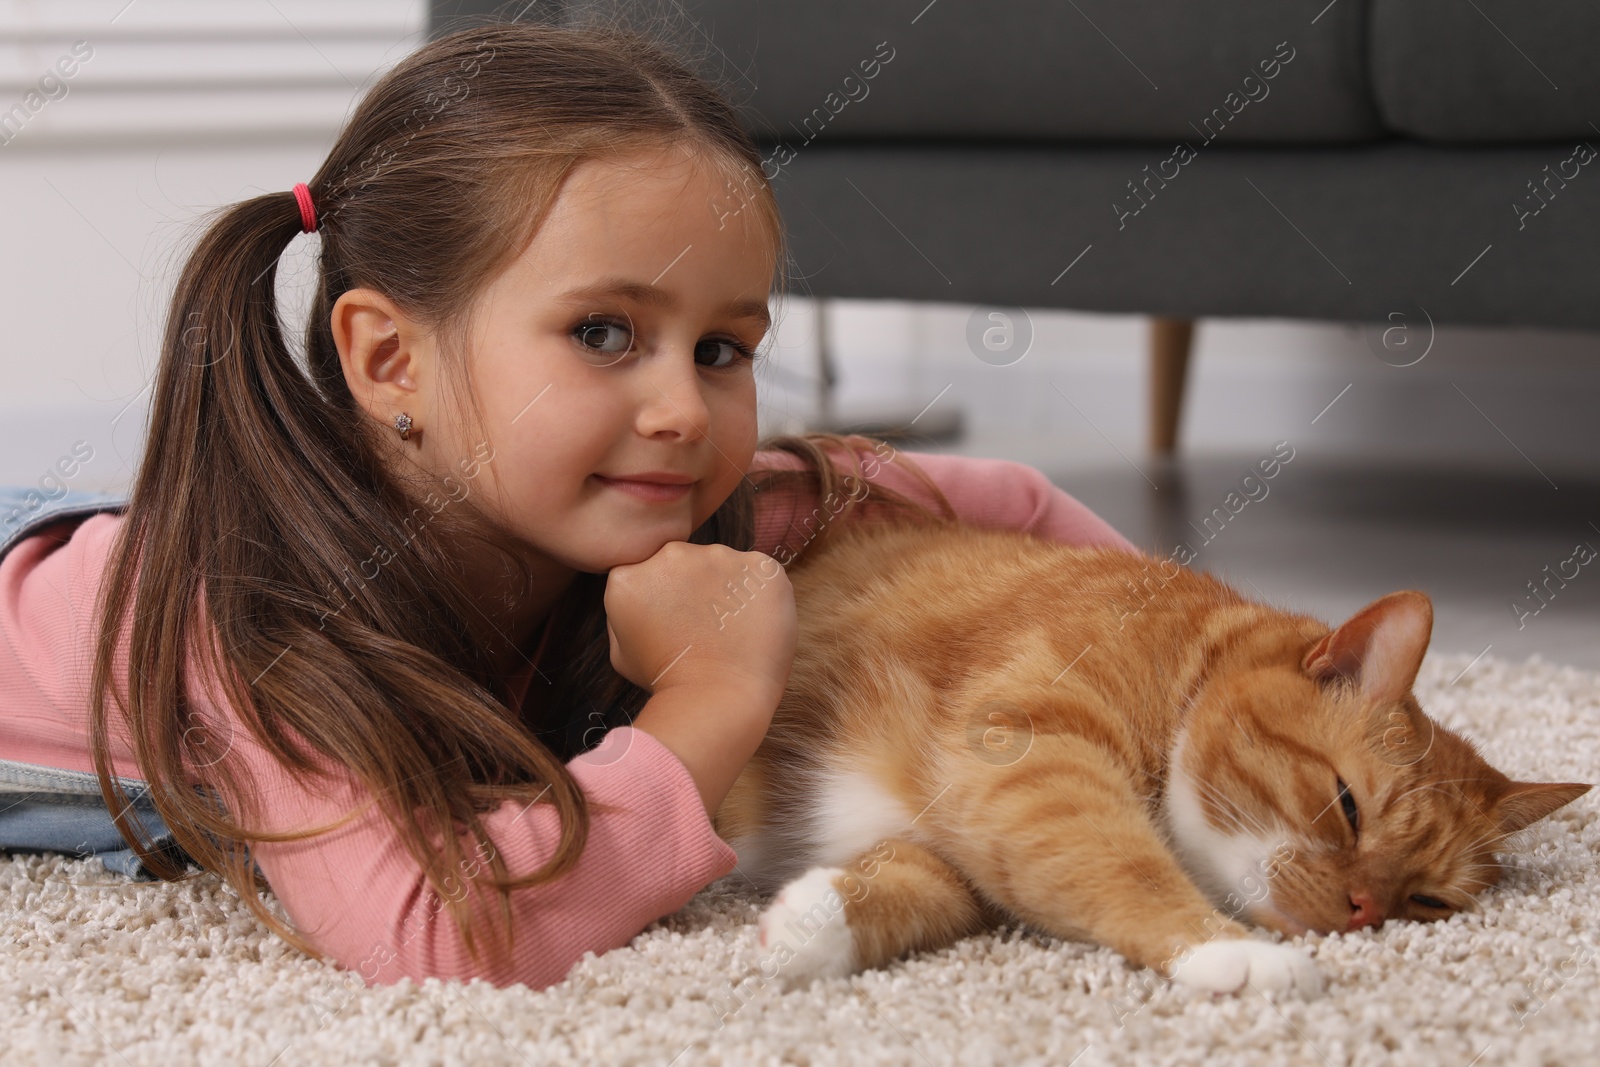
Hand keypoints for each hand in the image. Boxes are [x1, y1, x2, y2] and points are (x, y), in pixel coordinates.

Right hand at [604, 541, 796, 701]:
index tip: (675, 621)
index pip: (647, 570)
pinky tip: (753, 624)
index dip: (663, 596)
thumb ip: (625, 613)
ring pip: (722, 564)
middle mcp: (671, 555)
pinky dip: (759, 594)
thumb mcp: (621, 651)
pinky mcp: (758, 566)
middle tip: (704, 627)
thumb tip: (641, 598)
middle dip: (694, 586)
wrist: (718, 698)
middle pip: (685, 561)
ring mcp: (717, 556)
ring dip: (726, 588)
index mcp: (630, 575)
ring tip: (730, 629)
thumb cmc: (668, 682)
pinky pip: (759, 573)